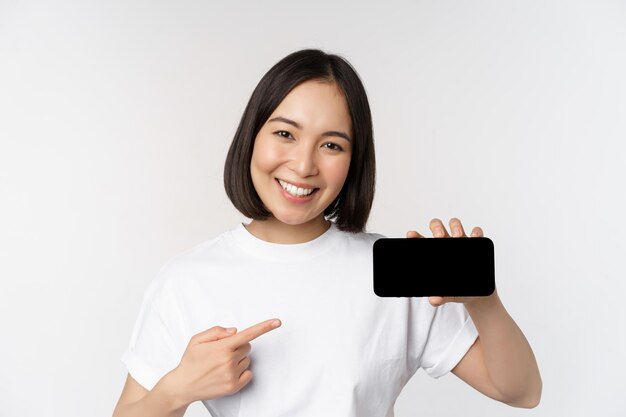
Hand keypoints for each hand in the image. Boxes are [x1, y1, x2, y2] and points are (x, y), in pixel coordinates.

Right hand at [166, 319, 281, 405]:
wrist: (183, 385)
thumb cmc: (190, 361)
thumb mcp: (197, 340)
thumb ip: (216, 331)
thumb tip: (234, 331)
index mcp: (221, 347)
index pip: (248, 334)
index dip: (264, 327)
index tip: (277, 322)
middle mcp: (228, 361)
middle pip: (247, 346)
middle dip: (238, 346)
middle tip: (222, 352)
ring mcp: (232, 375)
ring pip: (247, 360)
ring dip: (238, 359)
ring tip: (220, 365)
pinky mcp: (234, 387)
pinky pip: (248, 374)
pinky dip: (241, 372)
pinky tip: (227, 373)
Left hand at [406, 217, 488, 306]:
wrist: (477, 295)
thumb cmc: (457, 291)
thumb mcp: (448, 295)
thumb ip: (440, 297)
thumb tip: (434, 300)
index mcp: (434, 254)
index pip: (422, 241)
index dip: (415, 236)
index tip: (410, 234)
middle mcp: (446, 244)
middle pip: (437, 227)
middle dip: (437, 228)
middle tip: (440, 237)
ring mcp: (461, 243)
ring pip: (455, 224)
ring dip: (455, 227)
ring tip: (457, 237)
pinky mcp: (476, 245)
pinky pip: (477, 233)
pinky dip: (476, 232)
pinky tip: (474, 236)